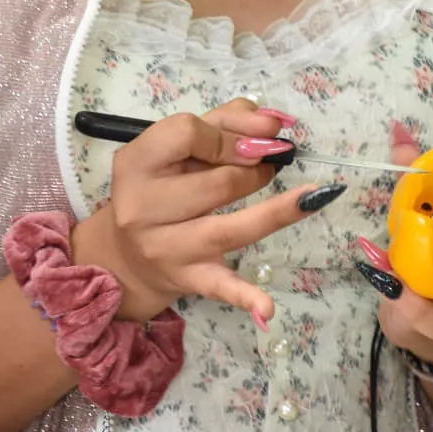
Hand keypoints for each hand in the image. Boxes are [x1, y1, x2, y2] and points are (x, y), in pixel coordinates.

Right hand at [72, 99, 321, 324]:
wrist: (125, 256)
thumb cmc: (160, 188)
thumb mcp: (177, 149)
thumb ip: (224, 123)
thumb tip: (274, 122)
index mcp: (137, 163)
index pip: (186, 133)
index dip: (228, 131)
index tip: (256, 137)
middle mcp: (143, 207)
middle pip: (218, 182)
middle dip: (255, 170)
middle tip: (269, 166)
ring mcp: (165, 248)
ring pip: (228, 229)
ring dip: (274, 212)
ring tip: (307, 197)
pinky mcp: (186, 280)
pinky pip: (219, 287)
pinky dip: (246, 297)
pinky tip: (268, 308)